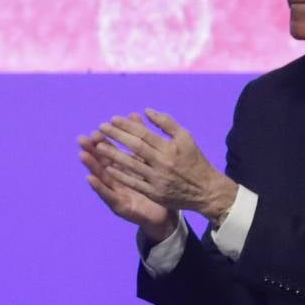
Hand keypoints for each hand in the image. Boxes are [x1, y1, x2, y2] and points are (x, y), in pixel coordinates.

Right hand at [79, 129, 175, 241]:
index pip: (110, 151)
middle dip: (91, 151)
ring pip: (102, 177)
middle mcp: (117, 180)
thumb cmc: (157, 185)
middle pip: (101, 163)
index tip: (98, 129)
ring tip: (82, 155)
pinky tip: (90, 178)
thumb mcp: (148, 160)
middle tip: (82, 139)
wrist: (167, 213)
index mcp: (123, 167)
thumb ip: (141, 139)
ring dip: (91, 166)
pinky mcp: (120, 207)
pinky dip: (99, 187)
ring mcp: (117, 193)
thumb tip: (134, 114)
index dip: (103, 141)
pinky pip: (108, 195)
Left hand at [96, 109, 235, 221]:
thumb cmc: (194, 160)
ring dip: (113, 155)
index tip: (113, 119)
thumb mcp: (185, 137)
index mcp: (170, 148)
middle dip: (116, 136)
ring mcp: (158, 179)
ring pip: (132, 165)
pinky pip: (134, 183)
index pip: (144, 134)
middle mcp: (163, 163)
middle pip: (136, 147)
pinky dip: (121, 175)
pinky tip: (108, 168)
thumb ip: (166, 123)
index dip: (127, 126)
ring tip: (99, 146)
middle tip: (100, 128)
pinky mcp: (155, 193)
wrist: (205, 190)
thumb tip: (146, 111)